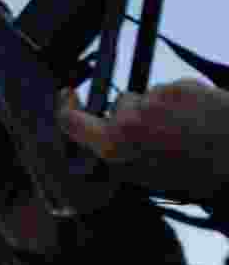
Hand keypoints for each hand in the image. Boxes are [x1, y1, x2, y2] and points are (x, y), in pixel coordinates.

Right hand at [58, 79, 228, 199]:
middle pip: (119, 105)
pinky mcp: (181, 85)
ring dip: (160, 110)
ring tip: (186, 131)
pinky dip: (181, 102)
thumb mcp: (145, 178)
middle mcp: (130, 117)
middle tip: (159, 137)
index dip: (65, 107)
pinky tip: (199, 119)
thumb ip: (116, 157)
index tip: (68, 95)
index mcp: (115, 145)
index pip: (71, 120)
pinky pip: (171, 91)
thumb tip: (100, 141)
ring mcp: (156, 97)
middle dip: (132, 116)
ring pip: (148, 98)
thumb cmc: (198, 175)